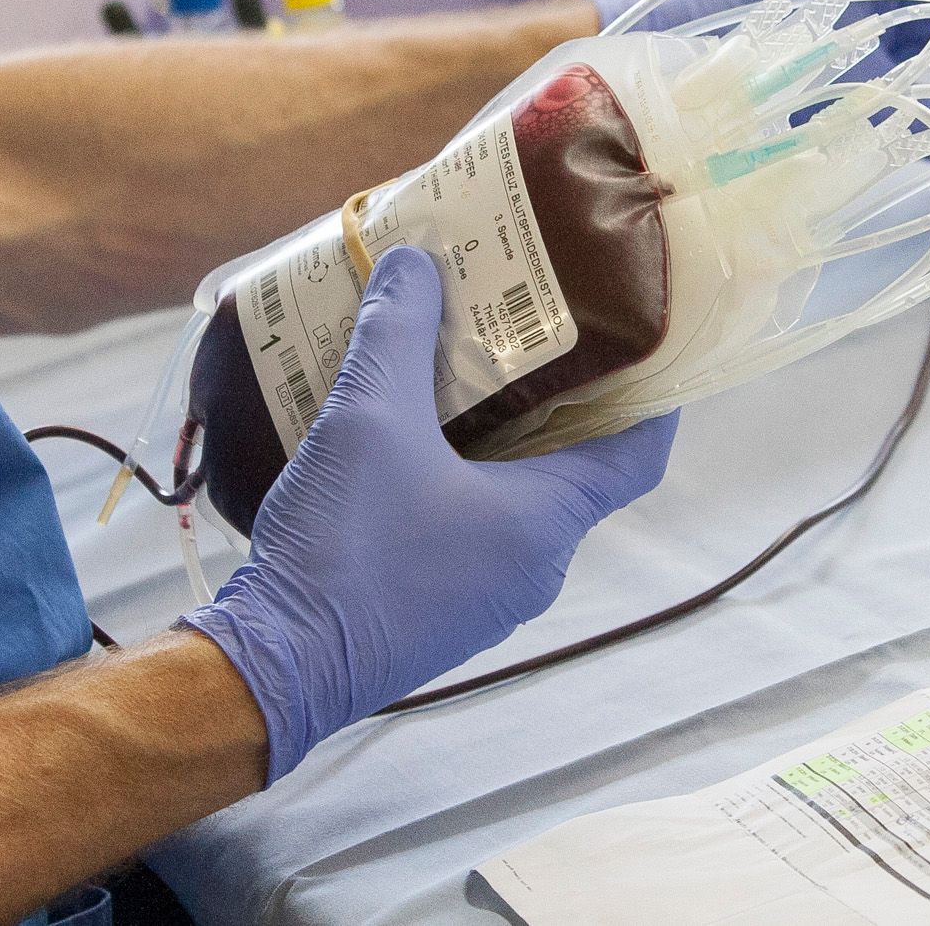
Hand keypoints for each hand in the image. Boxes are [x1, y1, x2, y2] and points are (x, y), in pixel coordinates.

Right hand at [181, 249, 674, 781]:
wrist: (276, 666)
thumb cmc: (345, 548)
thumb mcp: (369, 417)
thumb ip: (397, 332)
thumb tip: (415, 263)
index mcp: (545, 522)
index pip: (638, 454)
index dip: (653, 396)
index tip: (644, 342)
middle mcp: (533, 567)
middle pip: (574, 468)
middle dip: (556, 399)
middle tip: (530, 331)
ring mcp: (486, 598)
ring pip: (516, 501)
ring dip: (499, 438)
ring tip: (462, 370)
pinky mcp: (438, 612)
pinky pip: (471, 531)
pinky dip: (458, 479)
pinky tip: (408, 438)